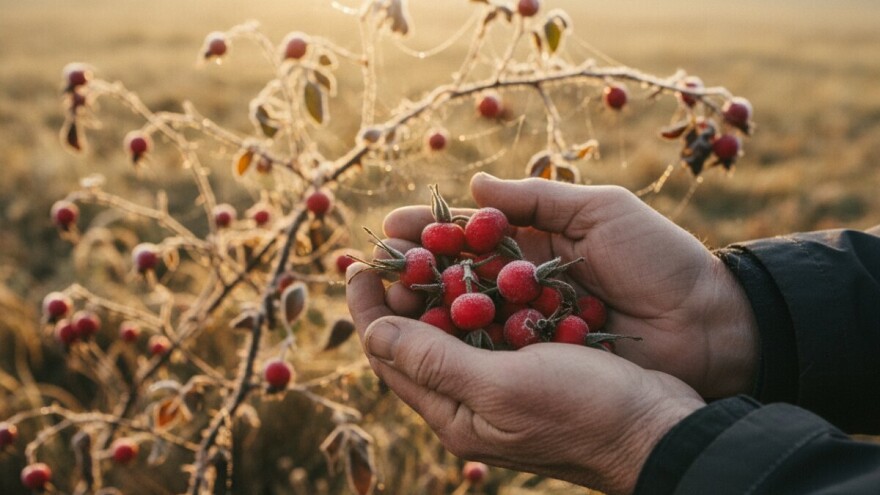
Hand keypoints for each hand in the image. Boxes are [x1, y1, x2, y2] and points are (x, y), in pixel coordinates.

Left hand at [347, 265, 704, 493]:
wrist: (660, 428)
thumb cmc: (583, 412)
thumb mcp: (502, 388)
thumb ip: (435, 362)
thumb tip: (373, 333)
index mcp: (454, 411)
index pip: (389, 355)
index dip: (368, 307)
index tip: (355, 261)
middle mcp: (471, 398)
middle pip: (418, 337)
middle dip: (402, 288)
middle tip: (394, 242)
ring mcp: (503, 380)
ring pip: (456, 325)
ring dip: (441, 283)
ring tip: (432, 240)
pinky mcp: (535, 362)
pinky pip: (495, 320)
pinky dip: (484, 288)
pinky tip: (485, 259)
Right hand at [380, 173, 758, 397]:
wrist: (710, 325)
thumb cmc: (660, 260)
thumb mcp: (602, 211)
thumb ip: (538, 200)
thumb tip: (472, 187)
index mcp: (538, 244)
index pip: (472, 235)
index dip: (431, 231)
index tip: (393, 226)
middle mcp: (526, 285)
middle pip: (459, 276)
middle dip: (417, 271)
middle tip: (379, 268)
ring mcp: (532, 326)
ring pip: (469, 316)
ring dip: (428, 308)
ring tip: (391, 301)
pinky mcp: (543, 362)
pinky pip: (495, 352)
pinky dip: (463, 344)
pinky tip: (429, 340)